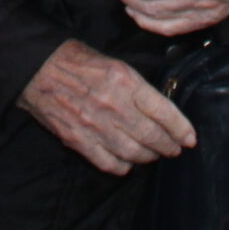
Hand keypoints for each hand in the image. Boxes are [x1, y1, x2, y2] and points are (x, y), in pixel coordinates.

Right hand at [18, 40, 196, 175]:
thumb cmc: (79, 62)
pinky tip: (128, 161)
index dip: (181, 129)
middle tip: (175, 149)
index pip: (163, 111)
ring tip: (154, 154)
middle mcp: (113, 106)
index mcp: (124, 82)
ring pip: (135, 154)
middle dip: (169, 146)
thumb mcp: (115, 64)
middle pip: (152, 137)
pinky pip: (110, 164)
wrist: (38, 70)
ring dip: (150, 157)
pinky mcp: (79, 141)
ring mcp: (95, 126)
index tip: (190, 138)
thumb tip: (160, 110)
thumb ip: (138, 88)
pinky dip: (124, 166)